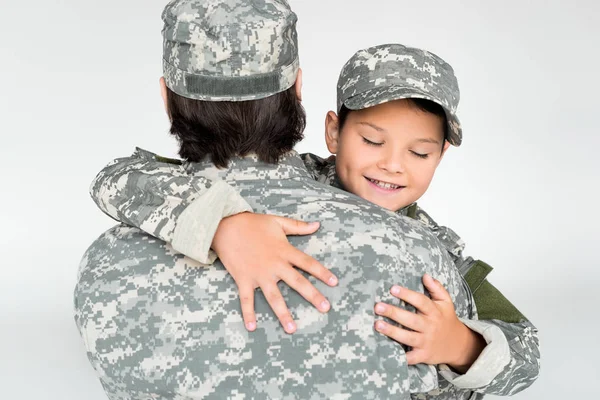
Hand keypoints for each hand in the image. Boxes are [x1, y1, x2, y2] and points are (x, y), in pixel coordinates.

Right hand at [212, 212, 337, 333]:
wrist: (226, 225)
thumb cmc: (253, 223)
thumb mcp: (278, 222)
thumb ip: (298, 226)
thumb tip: (317, 224)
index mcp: (284, 251)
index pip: (308, 263)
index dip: (322, 272)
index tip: (334, 282)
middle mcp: (274, 265)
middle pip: (297, 282)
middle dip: (312, 296)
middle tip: (326, 308)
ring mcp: (259, 274)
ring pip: (274, 297)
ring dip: (283, 313)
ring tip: (292, 329)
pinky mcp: (243, 279)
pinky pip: (246, 299)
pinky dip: (248, 313)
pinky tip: (252, 327)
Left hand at [374, 274, 485, 371]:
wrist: (458, 345)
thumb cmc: (446, 319)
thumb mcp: (446, 302)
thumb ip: (436, 288)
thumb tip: (425, 275)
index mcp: (434, 312)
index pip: (420, 301)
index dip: (407, 295)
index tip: (392, 288)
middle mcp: (430, 327)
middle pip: (411, 319)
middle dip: (394, 313)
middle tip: (378, 307)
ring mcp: (426, 342)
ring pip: (408, 337)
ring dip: (392, 331)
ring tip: (377, 324)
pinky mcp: (423, 356)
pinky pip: (411, 357)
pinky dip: (400, 357)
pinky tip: (386, 350)